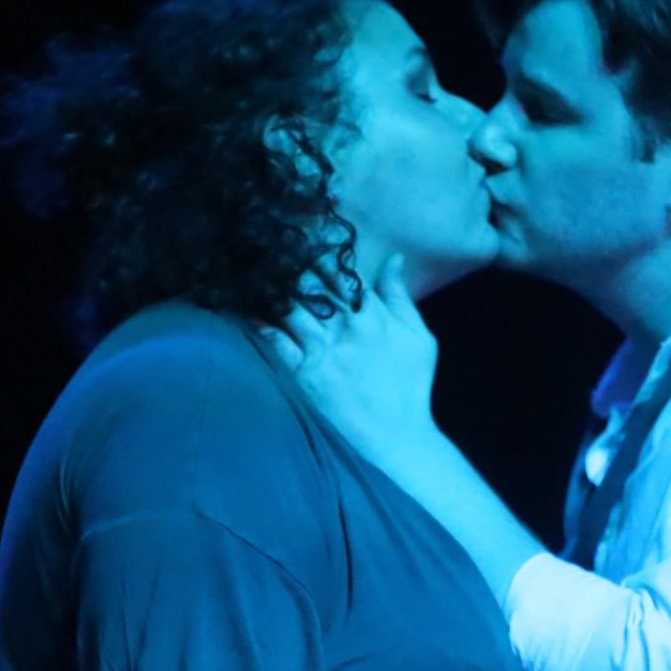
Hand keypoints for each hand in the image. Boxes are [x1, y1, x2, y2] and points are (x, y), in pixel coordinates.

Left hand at [266, 255, 440, 463]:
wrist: (398, 435)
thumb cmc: (412, 385)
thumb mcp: (419, 337)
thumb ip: (401, 297)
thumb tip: (394, 258)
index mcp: (375, 315)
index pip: (345, 272)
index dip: (324, 251)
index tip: (308, 235)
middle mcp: (348, 327)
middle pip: (313, 283)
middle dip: (293, 263)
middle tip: (274, 246)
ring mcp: (325, 350)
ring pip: (292, 307)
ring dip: (275, 288)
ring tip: (258, 271)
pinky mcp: (307, 373)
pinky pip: (279, 344)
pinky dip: (263, 326)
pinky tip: (250, 312)